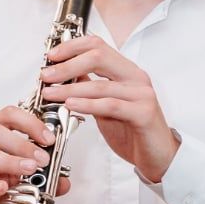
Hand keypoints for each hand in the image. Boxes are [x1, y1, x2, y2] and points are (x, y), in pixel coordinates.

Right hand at [0, 103, 70, 203]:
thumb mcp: (13, 177)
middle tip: (42, 159)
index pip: (6, 115)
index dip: (30, 124)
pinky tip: (5, 188)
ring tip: (29, 171)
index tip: (49, 139)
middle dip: (21, 144)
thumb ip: (37, 176)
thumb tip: (63, 181)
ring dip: (9, 163)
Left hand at [40, 35, 180, 181]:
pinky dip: (87, 105)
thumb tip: (66, 75)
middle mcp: (136, 78)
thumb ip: (90, 89)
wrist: (158, 157)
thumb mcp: (105, 107)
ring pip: (100, 84)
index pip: (98, 46)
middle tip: (46, 75)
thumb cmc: (132, 132)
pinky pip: (111, 105)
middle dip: (67, 65)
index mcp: (127, 71)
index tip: (51, 56)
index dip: (72, 47)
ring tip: (50, 93)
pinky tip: (71, 105)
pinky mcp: (143, 113)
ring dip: (70, 89)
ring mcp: (142, 94)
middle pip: (98, 56)